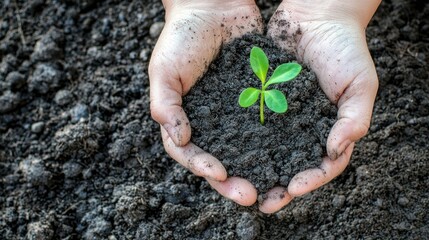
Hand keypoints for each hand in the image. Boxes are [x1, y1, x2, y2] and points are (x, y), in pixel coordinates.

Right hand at [149, 0, 262, 205]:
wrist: (214, 6)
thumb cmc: (182, 37)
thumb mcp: (163, 70)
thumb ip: (165, 106)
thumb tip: (180, 139)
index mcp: (184, 119)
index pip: (189, 153)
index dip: (202, 167)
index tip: (219, 174)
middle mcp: (210, 122)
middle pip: (220, 159)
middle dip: (233, 182)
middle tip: (250, 195)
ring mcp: (234, 114)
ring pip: (246, 149)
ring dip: (258, 170)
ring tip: (273, 187)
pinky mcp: (256, 101)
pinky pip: (266, 125)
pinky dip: (276, 142)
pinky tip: (290, 155)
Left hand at [259, 0, 380, 212]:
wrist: (316, 14)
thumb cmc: (345, 48)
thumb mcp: (360, 83)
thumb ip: (354, 118)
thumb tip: (335, 151)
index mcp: (330, 129)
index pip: (323, 165)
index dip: (310, 180)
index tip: (293, 188)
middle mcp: (304, 128)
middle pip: (291, 164)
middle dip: (278, 185)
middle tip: (261, 201)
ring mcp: (281, 116)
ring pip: (267, 150)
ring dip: (255, 170)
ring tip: (239, 185)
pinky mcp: (262, 101)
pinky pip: (249, 123)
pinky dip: (240, 139)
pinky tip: (227, 151)